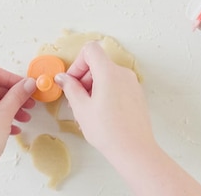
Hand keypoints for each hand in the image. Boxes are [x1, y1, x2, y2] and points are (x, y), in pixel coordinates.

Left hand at [0, 64, 35, 195]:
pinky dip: (1, 118)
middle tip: (28, 102)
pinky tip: (13, 128)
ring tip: (24, 117)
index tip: (24, 86)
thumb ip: (17, 95)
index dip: (10, 77)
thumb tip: (28, 83)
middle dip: (12, 94)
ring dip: (9, 107)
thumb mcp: (3, 114)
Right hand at [55, 43, 200, 195]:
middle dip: (84, 77)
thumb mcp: (82, 108)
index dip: (77, 63)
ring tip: (87, 109)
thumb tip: (63, 78)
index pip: (91, 50)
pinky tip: (101, 113)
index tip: (72, 81)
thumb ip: (71, 88)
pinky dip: (106, 92)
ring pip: (108, 75)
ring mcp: (132, 83)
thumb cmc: (108, 131)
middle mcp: (123, 73)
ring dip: (94, 86)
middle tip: (75, 99)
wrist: (134, 149)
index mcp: (109, 72)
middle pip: (99, 63)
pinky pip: (118, 84)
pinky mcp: (137, 94)